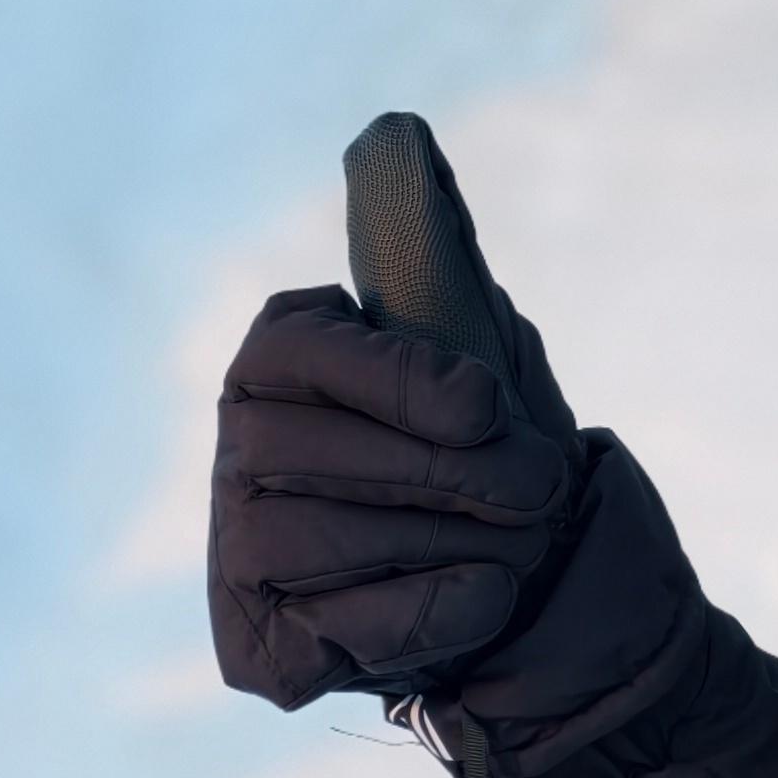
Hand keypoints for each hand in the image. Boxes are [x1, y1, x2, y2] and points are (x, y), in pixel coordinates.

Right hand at [207, 287, 698, 733]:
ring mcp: (235, 549)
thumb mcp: (479, 343)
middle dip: (450, 474)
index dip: (399, 382)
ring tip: (524, 541)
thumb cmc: (494, 446)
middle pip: (319, 456)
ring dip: (449, 541)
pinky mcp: (257, 645)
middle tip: (542, 487)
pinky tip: (488, 597)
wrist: (531, 587)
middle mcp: (238, 444)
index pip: (308, 355)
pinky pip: (332, 628)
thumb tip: (396, 132)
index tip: (484, 408)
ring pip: (322, 539)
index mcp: (282, 353)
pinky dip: (427, 613)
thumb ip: (437, 250)